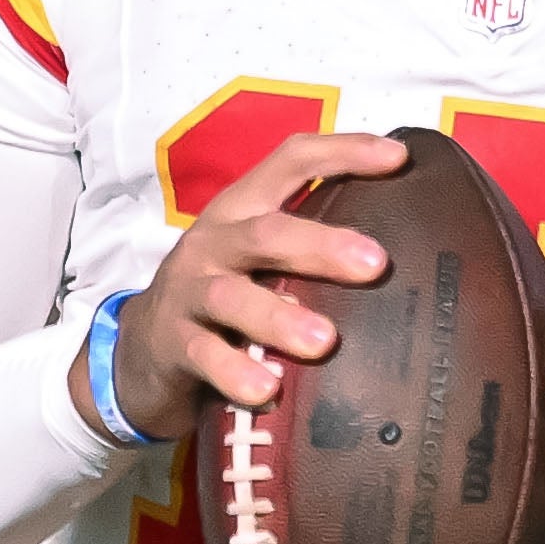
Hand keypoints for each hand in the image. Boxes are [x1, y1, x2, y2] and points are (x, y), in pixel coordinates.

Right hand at [76, 129, 403, 441]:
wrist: (138, 353)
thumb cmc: (222, 302)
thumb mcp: (257, 262)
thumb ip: (308, 252)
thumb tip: (406, 256)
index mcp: (241, 212)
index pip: (290, 163)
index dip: (342, 153)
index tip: (398, 159)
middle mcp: (214, 243)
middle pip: (266, 233)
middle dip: (321, 245)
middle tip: (375, 265)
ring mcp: (189, 293)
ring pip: (233, 298)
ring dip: (279, 318)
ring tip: (324, 342)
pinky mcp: (173, 344)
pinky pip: (204, 357)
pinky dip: (235, 374)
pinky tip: (266, 390)